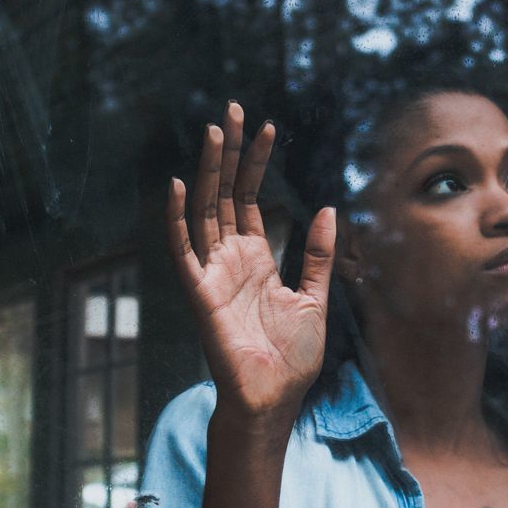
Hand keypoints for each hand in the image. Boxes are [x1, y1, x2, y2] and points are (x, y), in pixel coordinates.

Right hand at [166, 101, 335, 419]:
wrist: (273, 397)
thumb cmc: (291, 358)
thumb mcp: (315, 297)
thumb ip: (318, 254)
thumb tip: (328, 207)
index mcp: (257, 260)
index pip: (251, 200)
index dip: (257, 164)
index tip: (268, 128)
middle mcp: (230, 260)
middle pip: (227, 195)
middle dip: (231, 153)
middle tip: (233, 110)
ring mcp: (213, 273)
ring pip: (206, 210)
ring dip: (209, 171)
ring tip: (215, 132)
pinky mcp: (200, 292)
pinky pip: (185, 250)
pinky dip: (178, 219)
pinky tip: (181, 186)